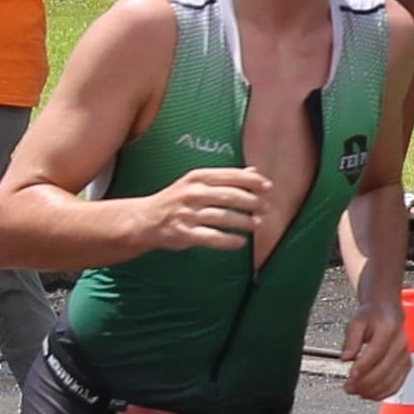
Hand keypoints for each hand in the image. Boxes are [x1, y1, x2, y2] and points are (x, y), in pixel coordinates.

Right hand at [143, 166, 270, 250]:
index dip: (251, 181)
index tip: (268, 187)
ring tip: (257, 224)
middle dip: (251, 201)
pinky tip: (241, 242)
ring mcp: (187, 214)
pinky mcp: (184, 234)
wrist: (145, 219)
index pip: (230, 176)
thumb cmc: (177, 199)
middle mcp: (192, 193)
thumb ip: (226, 178)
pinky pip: (211, 238)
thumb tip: (255, 172)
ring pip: (222, 217)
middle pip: (229, 196)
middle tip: (267, 207)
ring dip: (243, 221)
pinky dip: (228, 241)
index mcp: (197, 177)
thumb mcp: (197, 182)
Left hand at [338, 300, 408, 400]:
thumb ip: (350, 340)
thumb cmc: (372, 317)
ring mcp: (405, 356)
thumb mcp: (355, 322)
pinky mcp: (406, 366)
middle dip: (364, 383)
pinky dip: (381, 393)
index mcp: (389, 328)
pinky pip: (396, 386)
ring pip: (390, 381)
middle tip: (348, 387)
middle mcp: (401, 343)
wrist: (388, 313)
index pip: (376, 352)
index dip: (363, 367)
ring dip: (371, 391)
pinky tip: (368, 394)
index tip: (350, 376)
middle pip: (384, 370)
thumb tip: (346, 358)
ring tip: (355, 391)